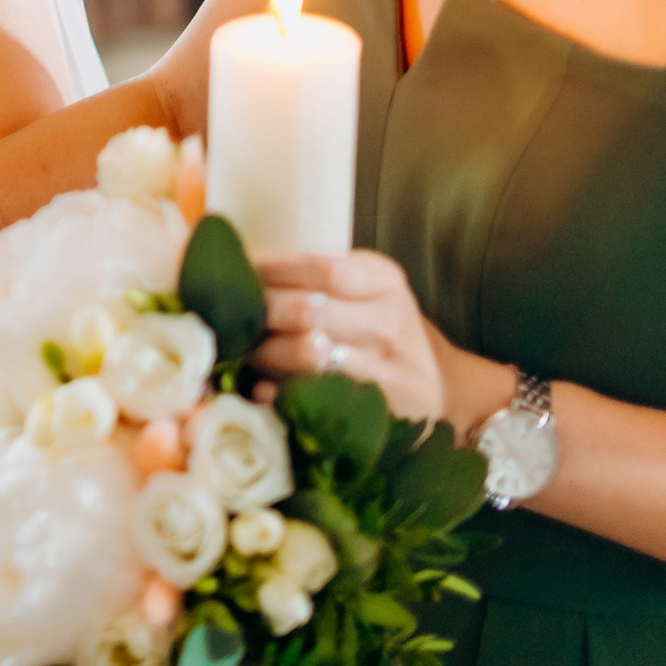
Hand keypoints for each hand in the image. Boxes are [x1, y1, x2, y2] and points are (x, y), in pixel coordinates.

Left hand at [252, 249, 501, 426]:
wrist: (440, 387)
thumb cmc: (379, 330)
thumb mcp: (361, 289)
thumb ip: (308, 273)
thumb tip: (232, 257)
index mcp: (383, 278)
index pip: (318, 266)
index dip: (267, 269)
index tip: (231, 275)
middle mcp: (391, 318)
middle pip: (306, 309)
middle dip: (256, 314)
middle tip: (225, 320)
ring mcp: (390, 366)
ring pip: (308, 353)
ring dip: (263, 354)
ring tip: (241, 353)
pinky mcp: (382, 408)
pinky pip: (317, 395)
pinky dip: (279, 391)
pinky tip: (260, 388)